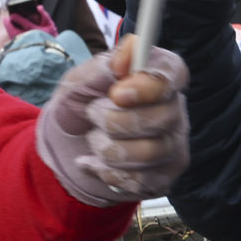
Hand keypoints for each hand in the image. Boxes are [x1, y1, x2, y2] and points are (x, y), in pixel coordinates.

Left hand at [37, 41, 189, 205]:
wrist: (66, 144)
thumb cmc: (78, 104)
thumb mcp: (78, 81)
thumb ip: (100, 69)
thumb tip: (123, 59)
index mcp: (156, 75)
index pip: (173, 73)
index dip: (150, 84)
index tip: (117, 94)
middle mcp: (173, 108)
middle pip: (164, 117)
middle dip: (115, 121)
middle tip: (92, 114)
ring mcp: (174, 144)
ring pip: (151, 152)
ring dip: (108, 149)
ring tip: (92, 139)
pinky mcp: (164, 175)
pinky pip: (143, 181)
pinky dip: (108, 173)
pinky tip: (95, 163)